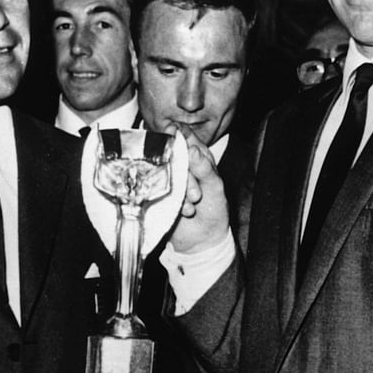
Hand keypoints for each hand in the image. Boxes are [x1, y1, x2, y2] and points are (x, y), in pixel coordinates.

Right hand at [167, 124, 230, 253]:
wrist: (203, 239)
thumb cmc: (214, 210)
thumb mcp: (216, 187)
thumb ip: (205, 168)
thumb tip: (191, 149)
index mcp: (198, 156)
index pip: (185, 136)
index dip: (178, 133)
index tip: (173, 135)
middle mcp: (182, 164)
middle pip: (171, 153)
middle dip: (184, 172)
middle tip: (197, 194)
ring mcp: (168, 178)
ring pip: (163, 170)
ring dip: (180, 188)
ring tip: (194, 204)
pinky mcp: (158, 193)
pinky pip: (156, 188)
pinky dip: (171, 199)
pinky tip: (184, 210)